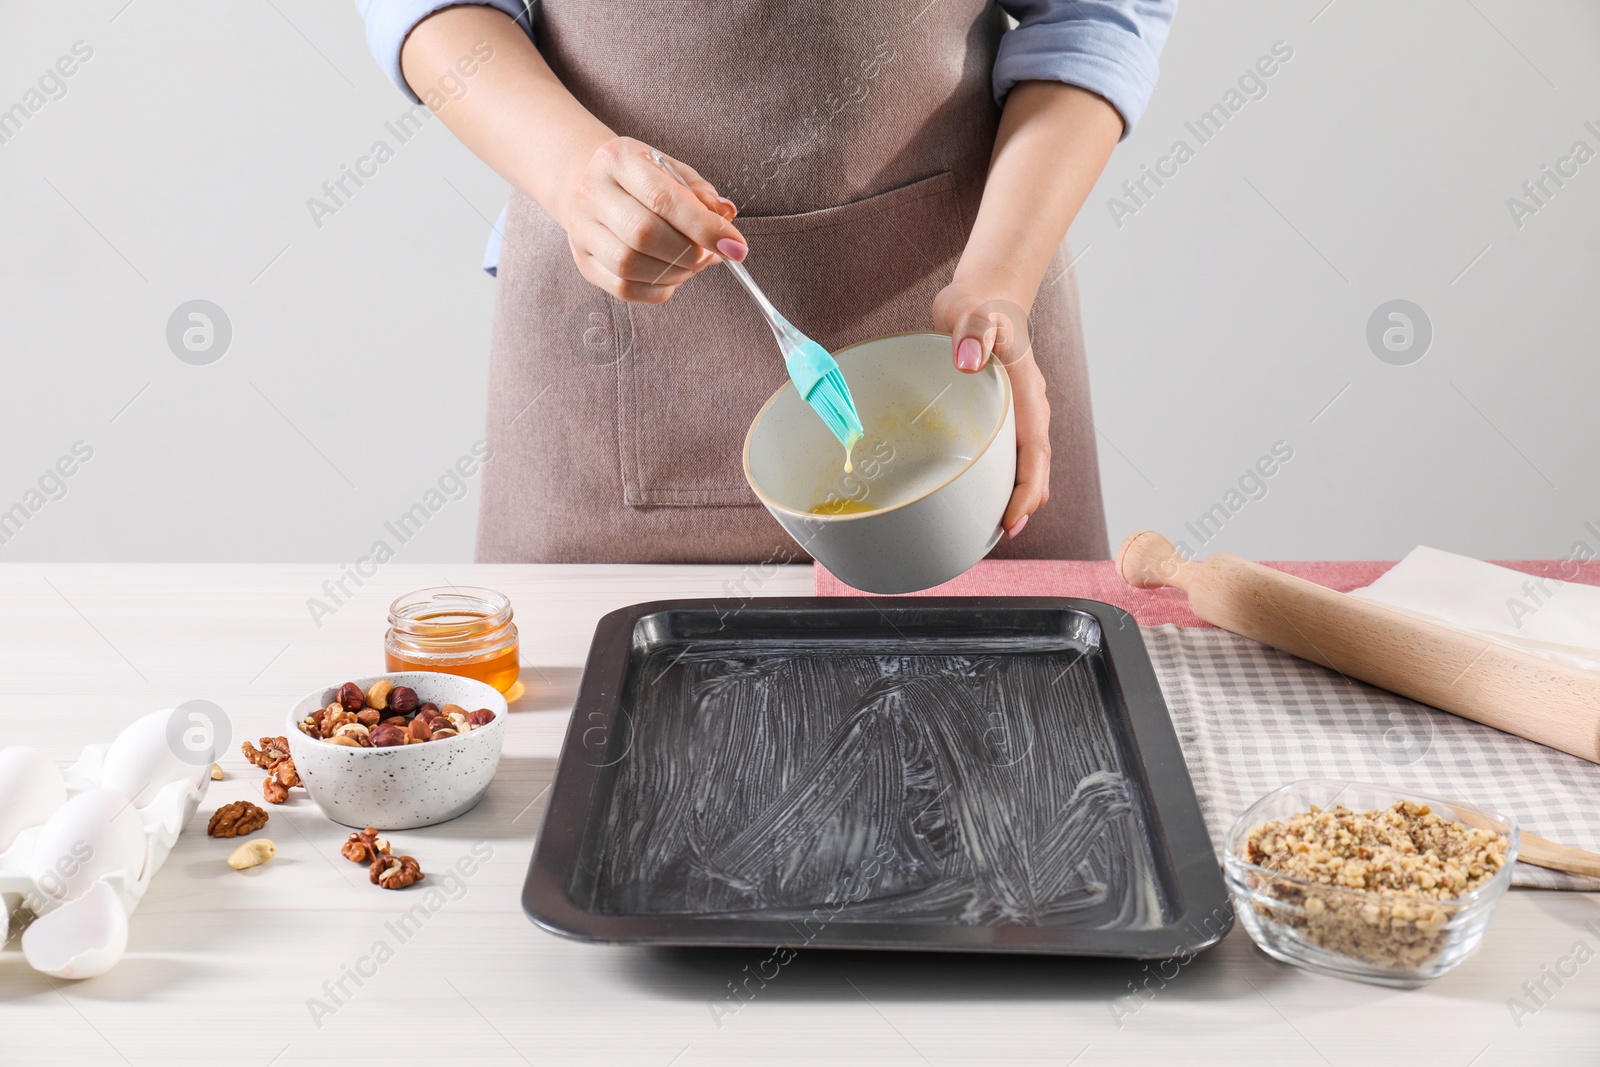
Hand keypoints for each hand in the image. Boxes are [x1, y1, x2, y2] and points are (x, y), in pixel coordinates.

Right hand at [564, 137, 745, 303]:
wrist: (591, 184)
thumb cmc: (641, 178)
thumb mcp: (671, 169)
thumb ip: (700, 193)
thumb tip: (725, 216)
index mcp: (617, 159)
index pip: (662, 198)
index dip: (704, 227)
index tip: (736, 246)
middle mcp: (591, 193)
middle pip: (643, 234)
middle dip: (689, 252)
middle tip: (710, 254)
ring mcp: (581, 230)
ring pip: (629, 266)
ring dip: (675, 272)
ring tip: (693, 263)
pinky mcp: (583, 262)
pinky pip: (623, 288)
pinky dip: (658, 289)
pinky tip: (672, 276)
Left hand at [932, 282, 1048, 537]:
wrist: (985, 294)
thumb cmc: (978, 304)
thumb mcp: (972, 314)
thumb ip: (972, 332)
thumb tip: (969, 361)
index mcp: (1027, 394)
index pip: (1035, 453)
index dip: (1027, 489)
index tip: (1012, 518)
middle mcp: (1029, 408)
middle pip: (1037, 466)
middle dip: (1026, 503)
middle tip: (1002, 534)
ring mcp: (1018, 411)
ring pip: (1026, 462)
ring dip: (1017, 493)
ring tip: (994, 526)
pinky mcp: (1003, 411)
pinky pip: (1010, 452)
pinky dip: (1004, 477)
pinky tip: (981, 492)